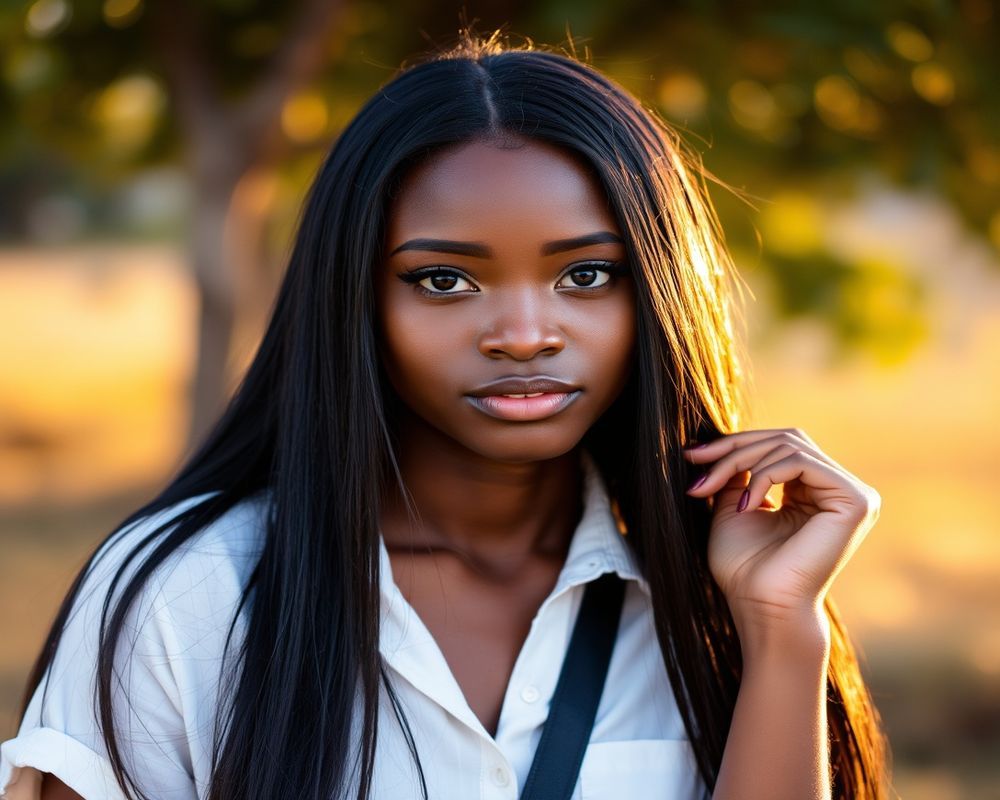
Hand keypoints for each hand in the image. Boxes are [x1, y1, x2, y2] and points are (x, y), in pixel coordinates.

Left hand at [683, 428, 880, 635]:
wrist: (760, 607)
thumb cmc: (745, 569)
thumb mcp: (733, 506)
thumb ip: (737, 472)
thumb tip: (724, 441)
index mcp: (817, 492)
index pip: (779, 445)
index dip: (734, 443)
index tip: (691, 454)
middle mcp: (839, 491)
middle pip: (785, 439)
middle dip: (734, 447)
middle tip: (696, 461)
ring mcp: (852, 495)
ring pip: (790, 446)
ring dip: (741, 461)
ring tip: (712, 488)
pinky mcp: (855, 500)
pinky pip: (801, 462)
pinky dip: (764, 475)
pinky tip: (746, 504)